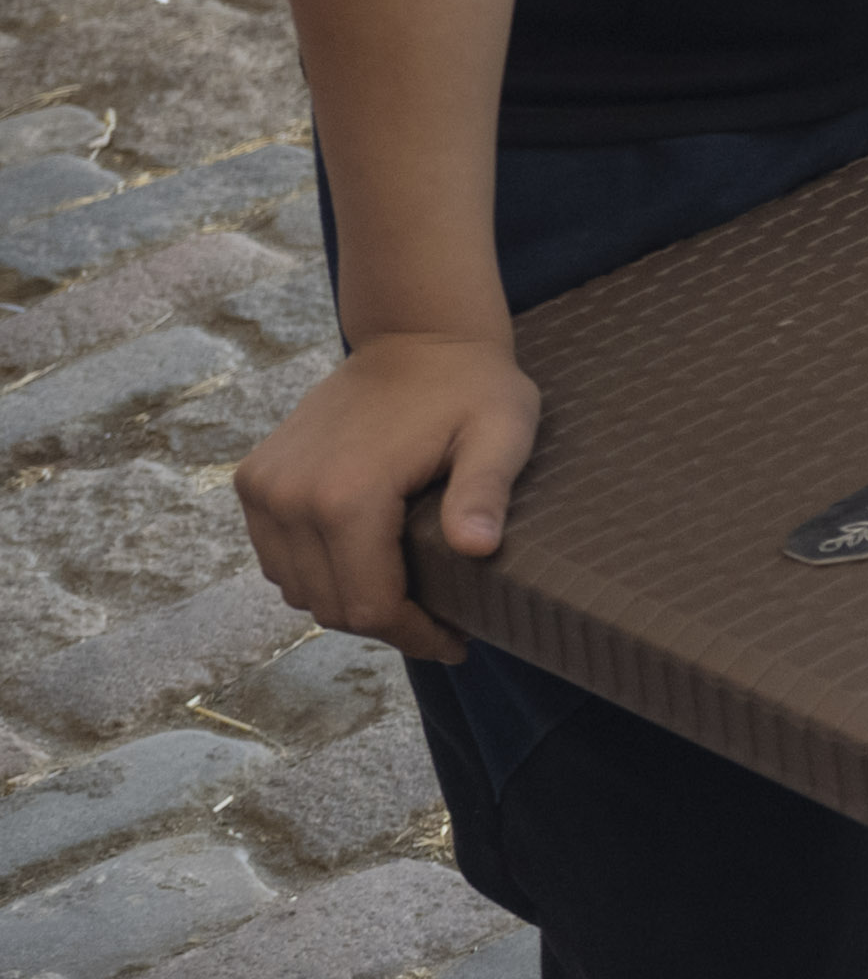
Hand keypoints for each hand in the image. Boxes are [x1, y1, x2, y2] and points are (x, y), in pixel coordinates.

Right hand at [235, 335, 542, 659]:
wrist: (415, 335)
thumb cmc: (470, 386)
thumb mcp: (502, 432)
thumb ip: (485, 491)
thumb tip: (479, 549)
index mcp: (346, 496)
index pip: (368, 606)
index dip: (414, 635)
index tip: (456, 643)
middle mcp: (289, 497)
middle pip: (330, 605)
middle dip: (386, 624)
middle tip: (439, 624)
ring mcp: (263, 488)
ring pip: (298, 589)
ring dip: (348, 600)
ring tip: (406, 596)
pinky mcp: (253, 479)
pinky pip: (278, 557)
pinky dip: (317, 573)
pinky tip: (365, 563)